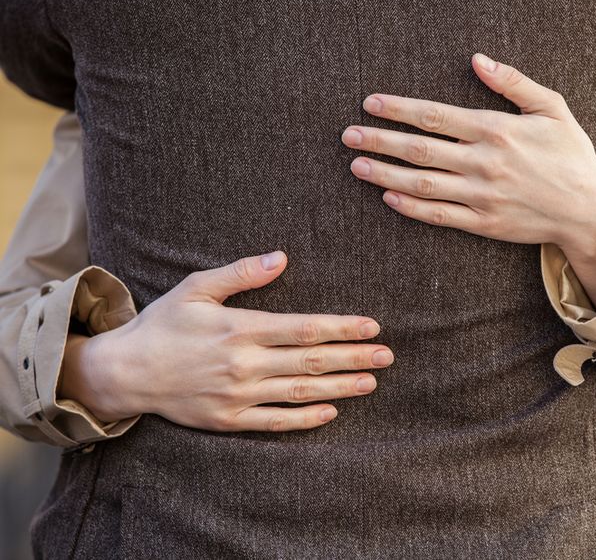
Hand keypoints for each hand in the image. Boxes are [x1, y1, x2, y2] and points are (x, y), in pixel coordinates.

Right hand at [59, 251, 393, 431]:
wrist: (125, 372)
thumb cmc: (163, 324)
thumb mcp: (197, 288)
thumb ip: (241, 273)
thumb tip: (281, 257)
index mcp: (240, 328)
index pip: (304, 328)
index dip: (342, 328)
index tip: (372, 327)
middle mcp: (244, 363)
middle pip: (311, 360)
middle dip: (353, 357)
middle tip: (387, 356)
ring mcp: (238, 395)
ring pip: (300, 392)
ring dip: (340, 388)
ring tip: (371, 382)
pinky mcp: (229, 420)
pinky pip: (275, 422)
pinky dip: (306, 419)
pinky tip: (332, 412)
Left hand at [340, 52, 595, 259]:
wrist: (589, 210)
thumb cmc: (571, 155)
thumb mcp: (552, 108)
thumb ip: (513, 83)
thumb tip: (477, 60)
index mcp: (496, 130)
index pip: (434, 116)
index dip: (398, 109)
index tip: (370, 103)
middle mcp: (483, 163)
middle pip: (418, 150)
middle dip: (378, 141)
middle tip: (348, 136)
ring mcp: (481, 196)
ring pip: (421, 185)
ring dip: (384, 175)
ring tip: (356, 166)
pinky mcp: (483, 223)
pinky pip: (438, 216)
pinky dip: (410, 207)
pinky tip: (388, 198)